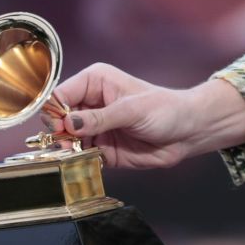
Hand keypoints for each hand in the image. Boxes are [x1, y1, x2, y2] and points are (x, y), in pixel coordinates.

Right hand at [55, 63, 244, 169]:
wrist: (188, 131)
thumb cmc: (166, 109)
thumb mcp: (132, 110)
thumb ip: (99, 118)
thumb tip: (69, 123)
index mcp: (94, 82)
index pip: (60, 94)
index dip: (56, 112)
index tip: (62, 128)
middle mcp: (89, 103)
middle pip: (57, 119)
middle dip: (58, 134)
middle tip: (69, 144)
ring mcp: (93, 128)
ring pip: (64, 140)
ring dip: (67, 150)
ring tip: (77, 154)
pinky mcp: (100, 149)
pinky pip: (78, 157)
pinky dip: (78, 161)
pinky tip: (86, 162)